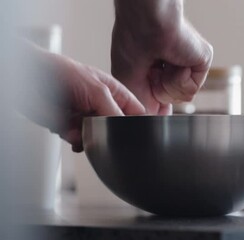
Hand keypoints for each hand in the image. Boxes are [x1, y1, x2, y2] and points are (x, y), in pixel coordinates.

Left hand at [21, 47, 144, 151]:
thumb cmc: (62, 71)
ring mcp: (87, 119)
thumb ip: (115, 112)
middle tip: (105, 132)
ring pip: (101, 139)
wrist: (29, 79)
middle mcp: (102, 107)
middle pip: (118, 130)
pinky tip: (71, 133)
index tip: (140, 135)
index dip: (141, 124)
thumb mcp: (98, 90)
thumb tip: (125, 131)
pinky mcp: (71, 130)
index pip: (137, 113)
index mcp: (115, 94)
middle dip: (114, 134)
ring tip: (82, 128)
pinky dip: (77, 142)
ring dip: (93, 138)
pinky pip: (82, 143)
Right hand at [111, 0, 212, 113]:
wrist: (145, 23)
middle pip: (171, 103)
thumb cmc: (132, 41)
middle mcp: (174, 70)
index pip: (161, 102)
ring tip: (160, 64)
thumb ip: (143, 106)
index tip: (150, 107)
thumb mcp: (131, 83)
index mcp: (156, 72)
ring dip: (165, 85)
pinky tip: (172, 61)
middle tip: (150, 73)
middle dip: (158, 95)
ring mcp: (189, 67)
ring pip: (181, 99)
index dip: (155, 108)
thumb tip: (152, 124)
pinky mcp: (202, 63)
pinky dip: (177, 79)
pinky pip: (191, 90)